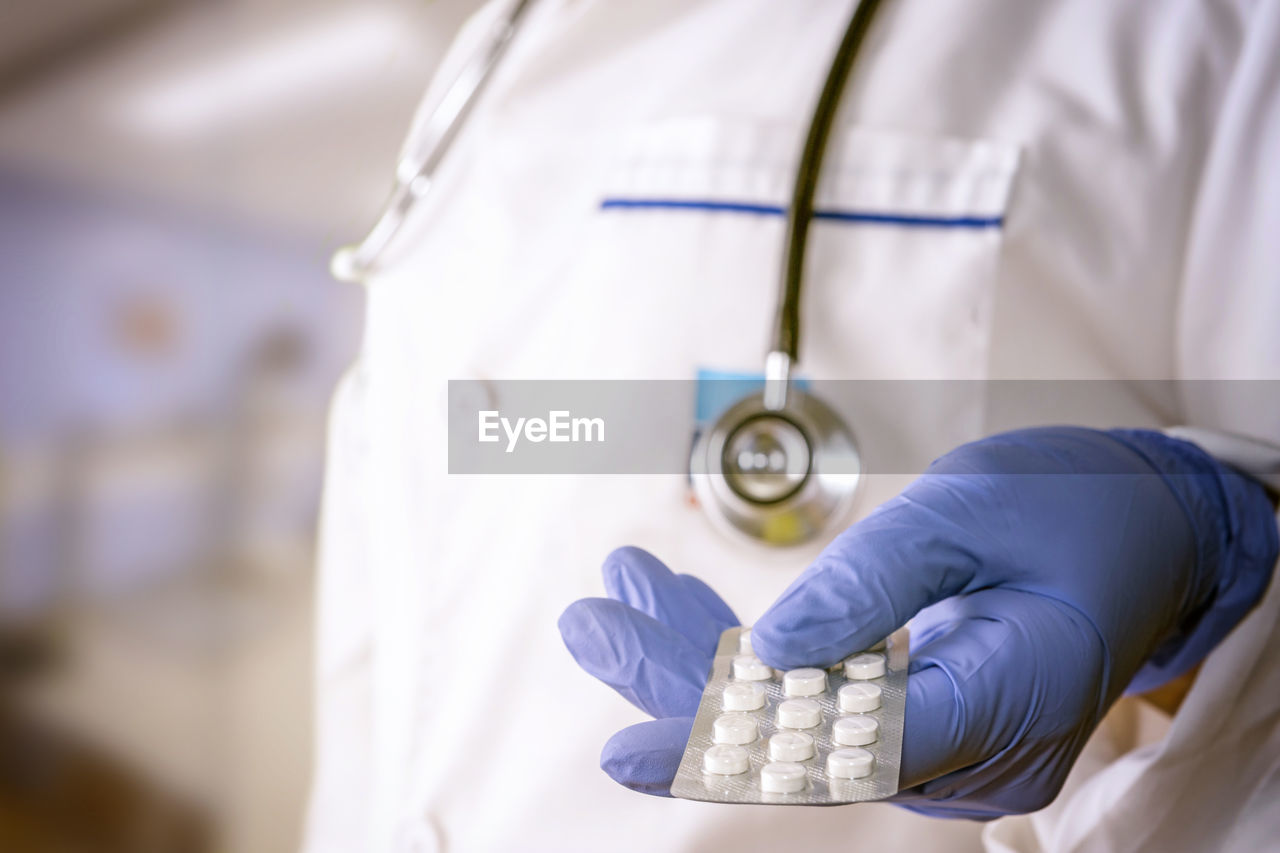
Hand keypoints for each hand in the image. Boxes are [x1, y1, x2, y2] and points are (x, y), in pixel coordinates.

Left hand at [559, 428, 1276, 815]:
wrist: (1152, 529)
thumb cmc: (1081, 508)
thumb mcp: (973, 514)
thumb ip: (869, 587)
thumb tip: (767, 654)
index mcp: (1009, 703)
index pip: (842, 752)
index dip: (726, 751)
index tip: (625, 750)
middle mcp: (972, 752)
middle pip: (795, 738)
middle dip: (681, 683)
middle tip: (589, 622)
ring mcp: (945, 743)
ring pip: (794, 717)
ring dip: (700, 658)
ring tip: (616, 594)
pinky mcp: (920, 717)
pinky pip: (818, 694)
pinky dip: (749, 650)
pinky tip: (677, 603)